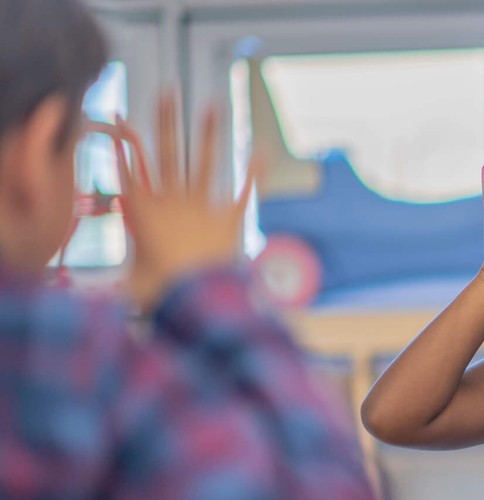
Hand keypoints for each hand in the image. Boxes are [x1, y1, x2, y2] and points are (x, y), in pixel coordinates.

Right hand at [111, 94, 257, 312]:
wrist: (198, 297)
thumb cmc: (161, 293)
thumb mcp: (131, 285)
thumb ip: (116, 284)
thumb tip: (96, 298)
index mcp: (143, 211)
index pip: (130, 169)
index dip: (124, 144)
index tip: (121, 118)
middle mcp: (172, 200)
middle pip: (168, 153)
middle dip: (167, 121)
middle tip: (167, 94)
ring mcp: (202, 207)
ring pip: (205, 162)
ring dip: (209, 133)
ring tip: (212, 106)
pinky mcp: (230, 219)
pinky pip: (243, 192)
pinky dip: (254, 173)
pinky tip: (262, 151)